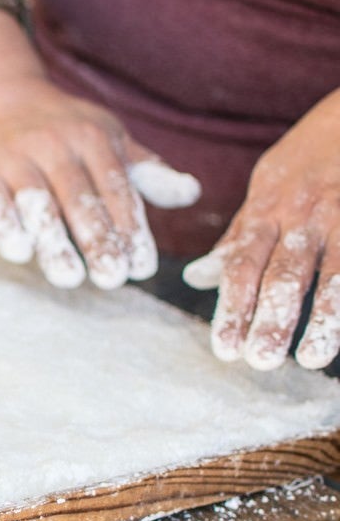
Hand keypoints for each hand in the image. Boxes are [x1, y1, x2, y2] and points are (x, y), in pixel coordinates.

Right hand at [0, 79, 199, 288]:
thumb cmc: (62, 127)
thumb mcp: (107, 137)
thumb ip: (146, 171)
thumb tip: (191, 194)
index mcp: (93, 137)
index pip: (116, 189)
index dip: (130, 229)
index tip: (141, 268)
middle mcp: (54, 145)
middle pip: (79, 199)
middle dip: (97, 241)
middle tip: (112, 279)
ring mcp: (15, 157)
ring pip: (37, 204)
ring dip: (53, 242)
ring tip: (70, 278)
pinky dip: (6, 227)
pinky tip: (21, 253)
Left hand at [182, 90, 339, 370]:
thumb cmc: (310, 158)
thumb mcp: (265, 187)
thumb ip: (238, 237)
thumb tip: (196, 279)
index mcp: (270, 209)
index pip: (243, 265)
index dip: (233, 307)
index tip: (224, 350)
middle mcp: (307, 215)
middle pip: (286, 273)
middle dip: (271, 318)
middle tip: (259, 362)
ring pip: (337, 272)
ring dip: (325, 319)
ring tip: (312, 359)